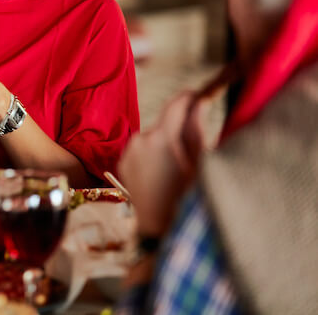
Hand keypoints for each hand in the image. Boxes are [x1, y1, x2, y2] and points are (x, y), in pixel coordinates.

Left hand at [117, 91, 206, 236]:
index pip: (176, 104)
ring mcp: (129, 151)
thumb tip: (199, 102)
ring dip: (166, 144)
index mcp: (161, 137)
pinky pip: (142, 151)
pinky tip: (163, 175)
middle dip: (180, 128)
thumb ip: (197, 129)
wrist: (156, 229)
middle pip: (165, 123)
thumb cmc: (184, 198)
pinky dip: (153, 156)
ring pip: (154, 138)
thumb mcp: (199, 164)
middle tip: (196, 145)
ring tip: (178, 168)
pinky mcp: (123, 162)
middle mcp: (140, 138)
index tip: (201, 94)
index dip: (190, 97)